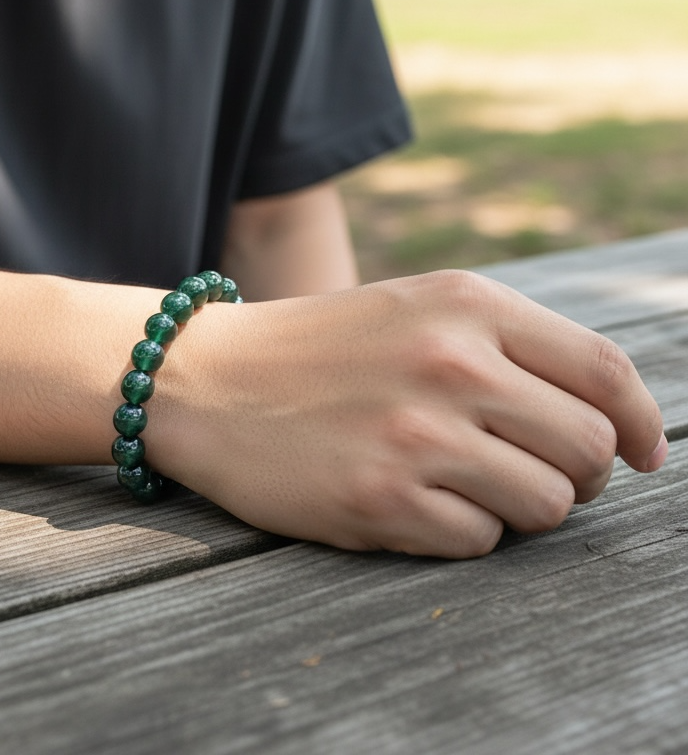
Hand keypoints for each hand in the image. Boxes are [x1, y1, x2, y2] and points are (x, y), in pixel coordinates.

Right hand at [149, 270, 665, 557]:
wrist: (206, 378)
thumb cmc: (319, 348)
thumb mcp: (414, 310)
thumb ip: (508, 347)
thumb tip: (614, 421)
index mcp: (465, 305)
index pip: (603, 370)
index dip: (641, 422)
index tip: (643, 454)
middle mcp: (450, 364)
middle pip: (588, 449)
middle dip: (577, 473)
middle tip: (528, 469)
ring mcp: (415, 435)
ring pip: (548, 505)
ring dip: (519, 507)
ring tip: (461, 483)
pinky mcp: (380, 499)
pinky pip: (480, 543)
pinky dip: (459, 532)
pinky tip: (408, 500)